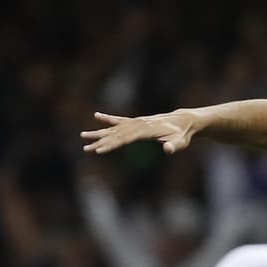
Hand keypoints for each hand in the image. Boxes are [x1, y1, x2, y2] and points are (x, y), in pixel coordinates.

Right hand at [81, 110, 196, 155]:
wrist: (183, 121)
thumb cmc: (182, 134)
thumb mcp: (180, 142)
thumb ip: (174, 146)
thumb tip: (167, 149)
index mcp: (145, 130)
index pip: (125, 139)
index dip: (112, 145)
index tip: (99, 150)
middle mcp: (138, 124)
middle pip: (115, 134)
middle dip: (100, 142)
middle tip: (86, 148)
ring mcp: (136, 122)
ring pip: (114, 128)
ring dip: (99, 133)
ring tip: (83, 136)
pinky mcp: (137, 121)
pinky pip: (120, 120)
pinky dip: (108, 118)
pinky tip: (97, 116)